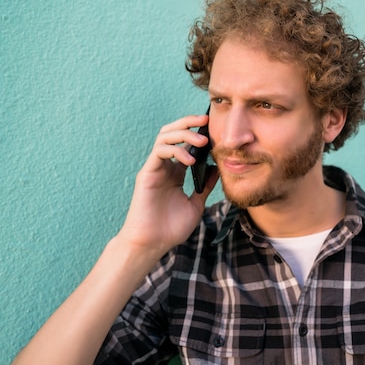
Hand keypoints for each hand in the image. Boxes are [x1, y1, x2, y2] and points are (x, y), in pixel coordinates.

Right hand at [117, 114, 217, 256]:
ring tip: (202, 140)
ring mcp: (155, 168)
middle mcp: (165, 166)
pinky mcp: (147, 173)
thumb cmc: (171, 228)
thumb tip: (217, 168)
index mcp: (176, 172)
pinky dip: (176, 150)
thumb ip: (204, 186)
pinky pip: (159, 151)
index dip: (198, 133)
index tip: (215, 129)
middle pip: (173, 132)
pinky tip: (190, 160)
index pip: (185, 143)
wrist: (153, 243)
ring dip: (184, 133)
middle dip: (189, 122)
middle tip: (207, 120)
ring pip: (165, 136)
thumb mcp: (196, 204)